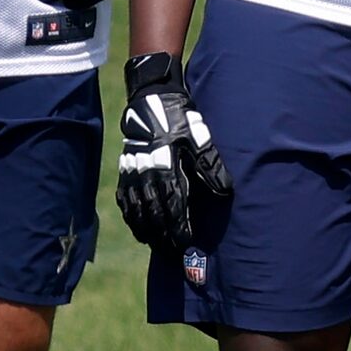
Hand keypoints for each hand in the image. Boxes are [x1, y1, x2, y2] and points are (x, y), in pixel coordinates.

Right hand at [116, 50, 230, 252]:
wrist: (150, 98)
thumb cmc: (179, 117)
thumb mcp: (198, 136)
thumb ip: (209, 165)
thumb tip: (225, 191)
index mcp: (165, 165)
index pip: (172, 204)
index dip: (177, 226)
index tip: (185, 242)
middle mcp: (145, 173)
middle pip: (153, 212)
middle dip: (163, 235)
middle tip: (173, 252)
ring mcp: (132, 172)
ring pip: (137, 209)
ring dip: (146, 230)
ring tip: (156, 246)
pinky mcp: (124, 170)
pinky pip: (125, 200)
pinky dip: (131, 216)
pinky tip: (138, 229)